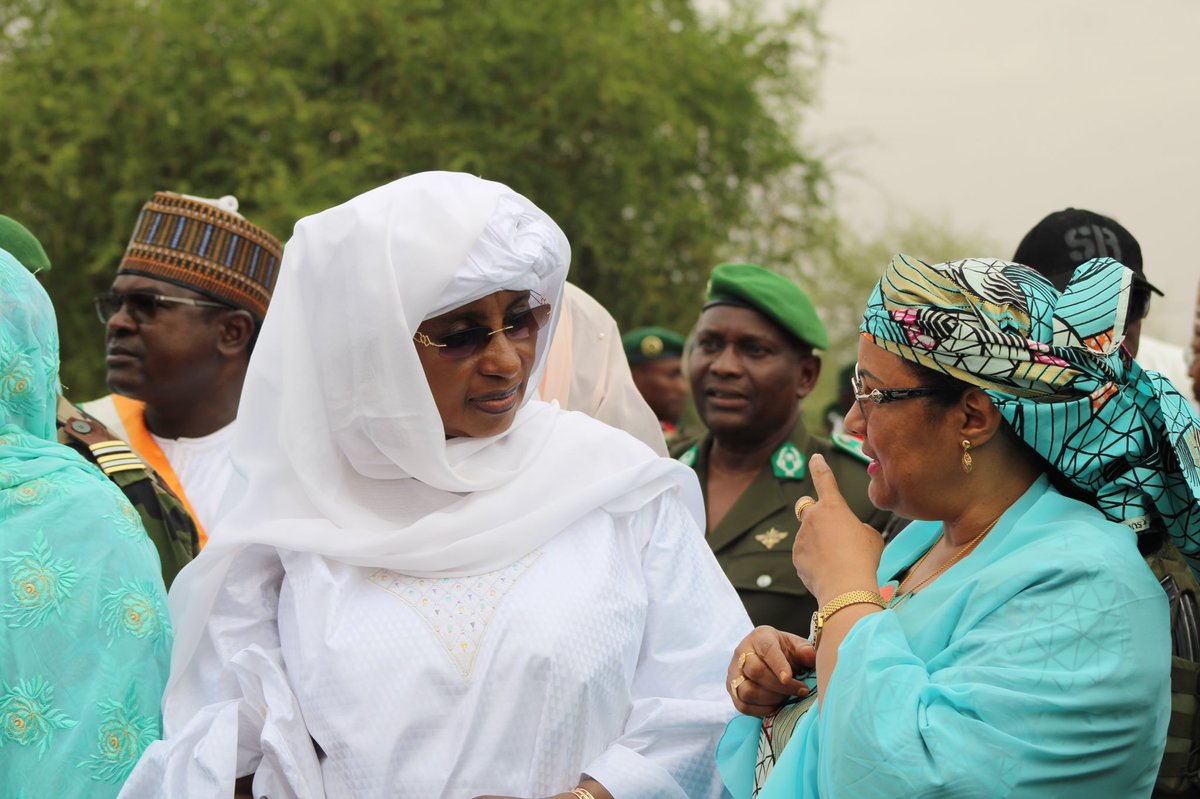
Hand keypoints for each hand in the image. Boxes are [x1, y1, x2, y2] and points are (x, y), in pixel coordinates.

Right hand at [726, 625, 813, 716]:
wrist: (766, 659)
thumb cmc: (784, 652)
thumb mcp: (796, 646)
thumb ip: (805, 651)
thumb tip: (812, 657)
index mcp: (760, 637)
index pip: (767, 649)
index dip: (778, 665)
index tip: (789, 678)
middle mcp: (742, 652)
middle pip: (755, 671)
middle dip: (779, 686)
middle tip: (800, 690)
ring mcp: (734, 672)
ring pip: (747, 691)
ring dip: (771, 699)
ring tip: (787, 698)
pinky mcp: (732, 690)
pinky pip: (743, 706)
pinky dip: (762, 710)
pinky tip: (776, 705)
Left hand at [792, 454, 883, 604]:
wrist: (846, 586)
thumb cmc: (863, 558)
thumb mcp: (870, 537)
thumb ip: (856, 529)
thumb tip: (848, 535)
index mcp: (833, 506)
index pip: (824, 479)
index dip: (819, 466)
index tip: (815, 457)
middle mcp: (812, 518)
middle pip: (807, 508)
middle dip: (815, 515)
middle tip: (829, 530)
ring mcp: (801, 537)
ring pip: (810, 537)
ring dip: (821, 545)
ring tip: (840, 562)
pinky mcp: (796, 556)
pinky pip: (806, 555)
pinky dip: (816, 561)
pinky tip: (830, 572)